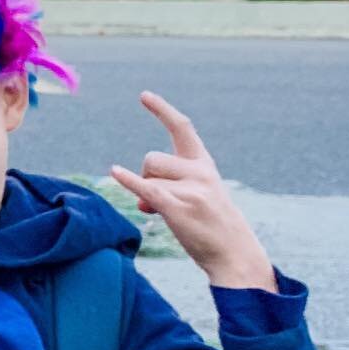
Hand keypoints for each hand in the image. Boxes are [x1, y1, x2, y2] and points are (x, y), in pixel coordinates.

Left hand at [110, 92, 276, 291]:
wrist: (234, 254)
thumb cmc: (211, 227)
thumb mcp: (195, 198)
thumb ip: (168, 188)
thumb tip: (140, 198)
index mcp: (204, 164)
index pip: (181, 129)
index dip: (162, 111)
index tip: (143, 95)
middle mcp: (200, 171)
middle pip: (152, 159)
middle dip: (145, 177)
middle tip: (156, 202)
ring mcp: (191, 188)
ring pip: (148, 175)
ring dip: (146, 193)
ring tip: (162, 212)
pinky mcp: (179, 207)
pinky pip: (146, 188)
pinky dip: (128, 181)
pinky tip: (114, 172)